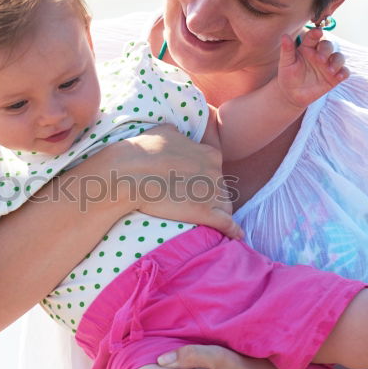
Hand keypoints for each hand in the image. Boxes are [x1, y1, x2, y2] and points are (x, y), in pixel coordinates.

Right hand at [115, 124, 242, 239]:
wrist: (130, 174)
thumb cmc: (143, 152)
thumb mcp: (164, 132)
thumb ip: (178, 135)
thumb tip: (178, 134)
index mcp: (209, 153)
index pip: (215, 167)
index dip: (205, 176)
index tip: (193, 182)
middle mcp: (215, 171)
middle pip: (221, 186)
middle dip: (211, 193)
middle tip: (193, 200)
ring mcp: (212, 193)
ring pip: (225, 205)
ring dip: (219, 211)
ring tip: (210, 220)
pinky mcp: (205, 213)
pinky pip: (227, 223)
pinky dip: (233, 230)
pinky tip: (236, 236)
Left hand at [277, 29, 348, 109]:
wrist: (291, 94)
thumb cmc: (287, 76)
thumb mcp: (285, 63)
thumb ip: (287, 50)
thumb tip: (285, 36)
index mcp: (308, 47)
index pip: (313, 37)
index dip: (316, 33)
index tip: (317, 32)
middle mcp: (320, 53)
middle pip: (328, 45)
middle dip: (326, 50)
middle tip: (320, 59)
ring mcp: (328, 64)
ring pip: (339, 57)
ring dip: (337, 62)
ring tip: (330, 70)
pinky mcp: (334, 76)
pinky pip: (344, 72)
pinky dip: (344, 73)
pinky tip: (338, 77)